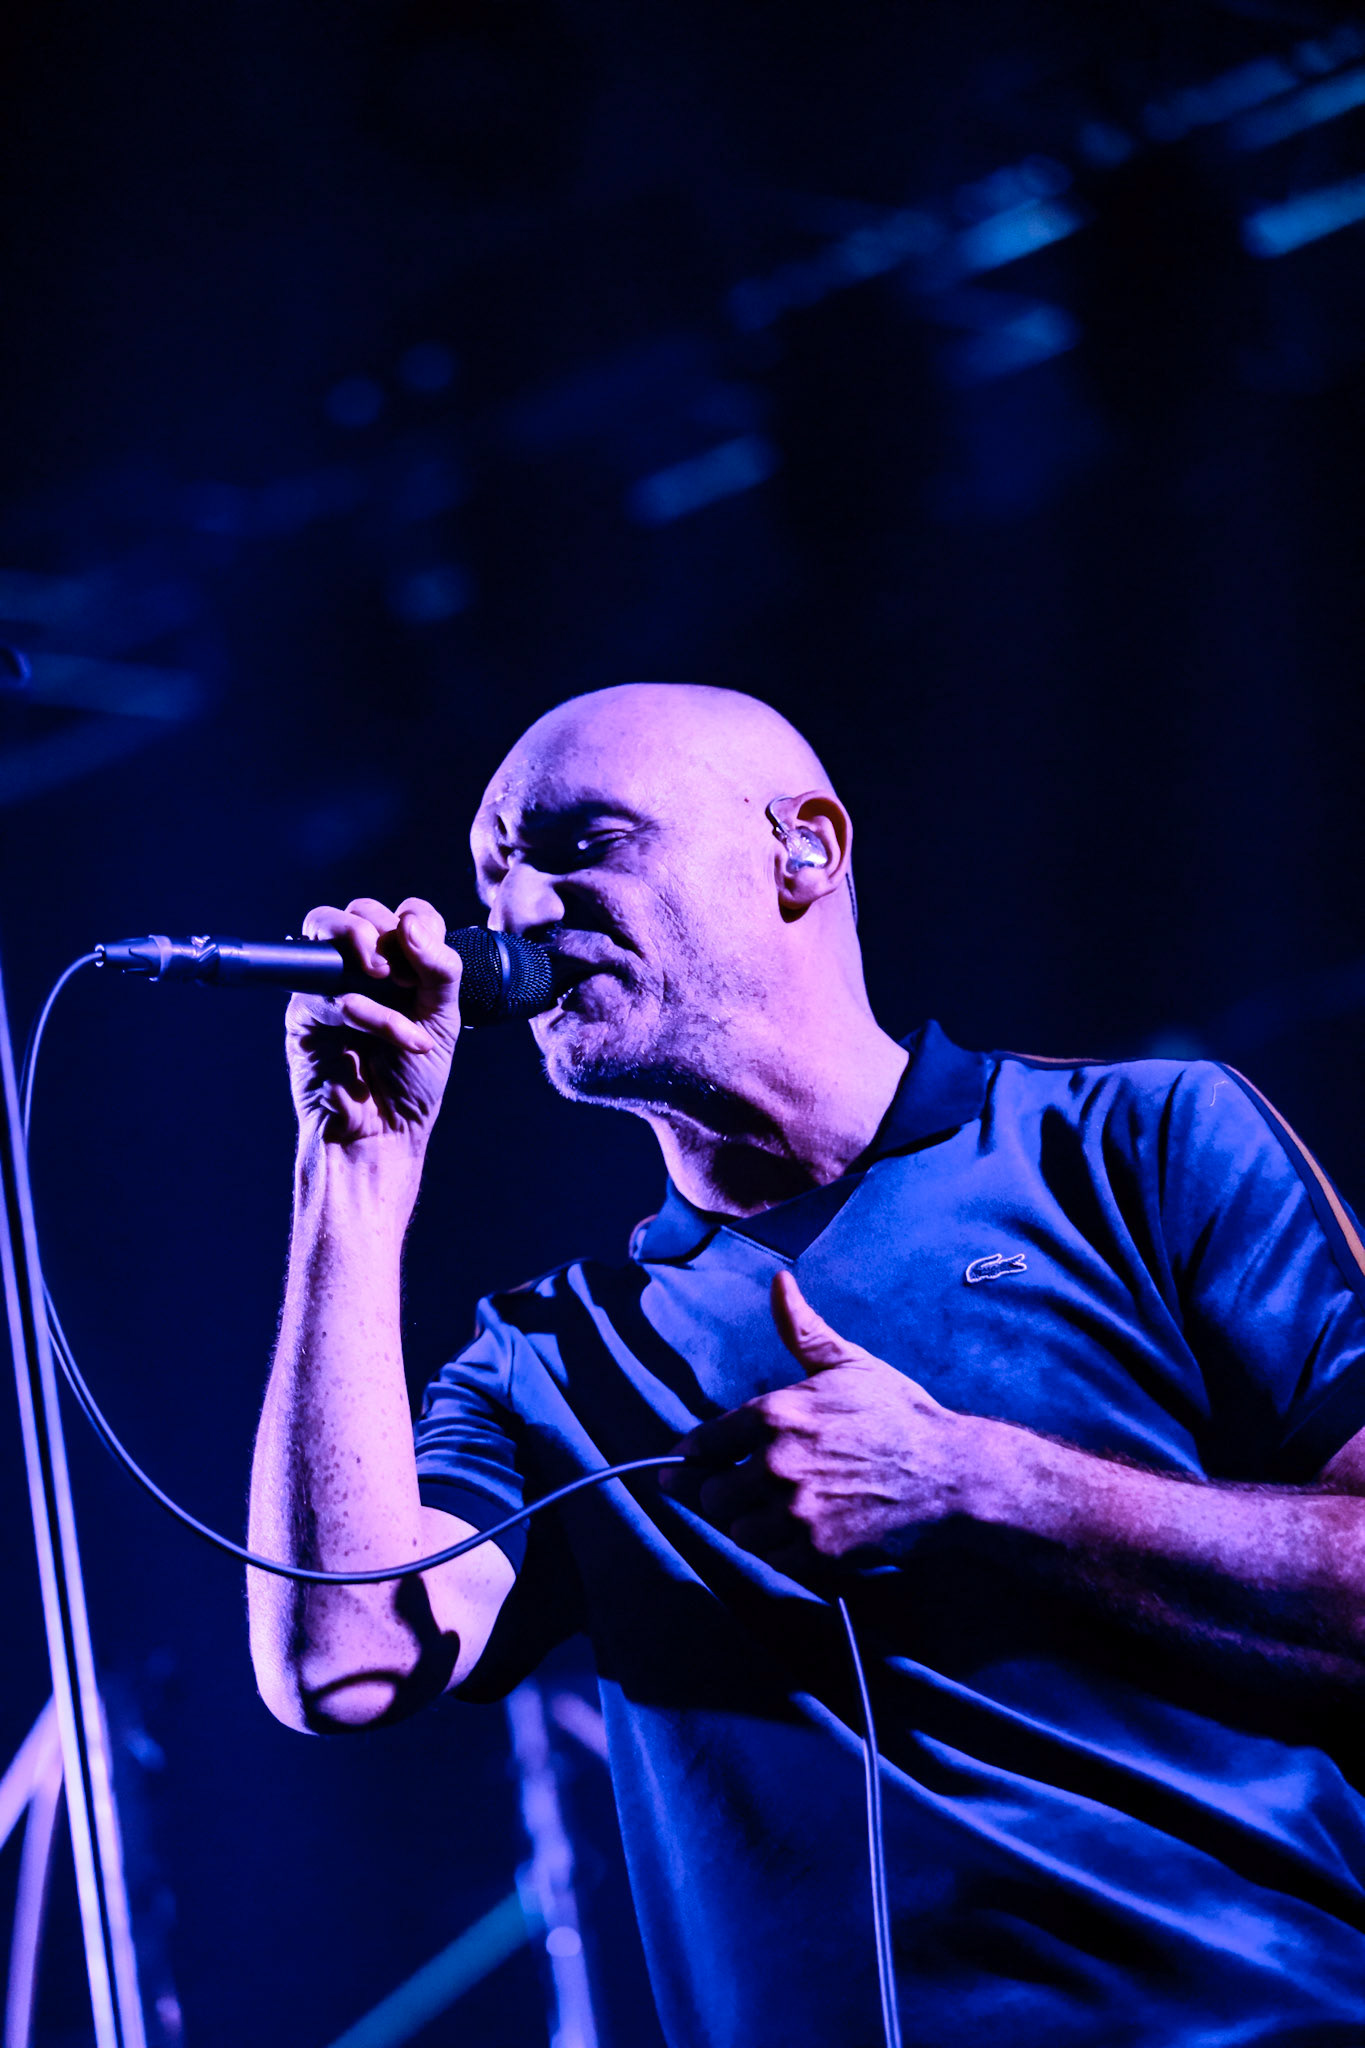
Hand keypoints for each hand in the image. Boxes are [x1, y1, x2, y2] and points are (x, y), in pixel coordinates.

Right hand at [285, 897, 463, 1152]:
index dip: (416, 920)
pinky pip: (331, 994)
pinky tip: (402, 1039)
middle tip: (404, 971)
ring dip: (366, 947)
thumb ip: (439, 967)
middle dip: (380, 927)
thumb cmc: (412, 1081)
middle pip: (356, 912)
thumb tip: (410, 922)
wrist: (385, 1134)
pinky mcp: (303, 1016)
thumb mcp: (442, 1019)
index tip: (427, 955)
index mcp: (398, 968)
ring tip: (395, 984)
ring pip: (326, 932)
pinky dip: (374, 1015)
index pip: (403, 914)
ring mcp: (326, 989)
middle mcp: (359, 973)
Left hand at [664, 1270, 981, 1573]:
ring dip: (748, 1524)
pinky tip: (798, 1532)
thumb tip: (779, 1282)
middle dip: (720, 1492)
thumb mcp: (849, 1362)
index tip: (688, 1463)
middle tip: (737, 1489)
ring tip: (769, 1512)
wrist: (952, 1472)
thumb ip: (802, 1329)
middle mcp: (777, 1464)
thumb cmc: (899, 1413)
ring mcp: (797, 1511)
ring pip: (737, 1531)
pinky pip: (772, 1560)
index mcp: (775, 1414)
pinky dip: (779, 1551)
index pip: (701, 1445)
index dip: (692, 1456)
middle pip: (710, 1495)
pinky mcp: (818, 1551)